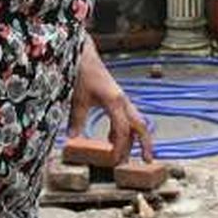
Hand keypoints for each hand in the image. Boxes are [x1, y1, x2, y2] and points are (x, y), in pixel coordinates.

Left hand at [70, 43, 153, 163]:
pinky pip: (127, 118)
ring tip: (127, 156)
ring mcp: (122, 100)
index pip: (123, 129)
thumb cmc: (83, 74)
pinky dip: (124, 130)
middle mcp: (123, 101)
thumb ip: (76, 121)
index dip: (120, 146)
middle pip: (140, 125)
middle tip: (147, 161)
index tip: (114, 160)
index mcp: (114, 101)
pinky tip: (111, 139)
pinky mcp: (118, 99)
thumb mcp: (78, 99)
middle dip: (145, 143)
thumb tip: (71, 140)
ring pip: (135, 122)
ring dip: (134, 139)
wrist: (84, 56)